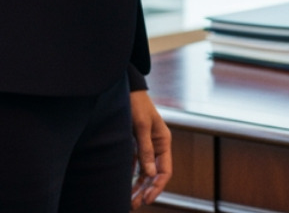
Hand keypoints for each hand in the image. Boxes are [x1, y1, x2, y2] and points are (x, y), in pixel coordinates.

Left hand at [129, 89, 170, 208]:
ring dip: (137, 187)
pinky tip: (122, 186)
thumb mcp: (140, 126)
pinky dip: (129, 176)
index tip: (147, 200)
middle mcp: (156, 145)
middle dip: (145, 191)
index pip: (165, 171)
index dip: (157, 187)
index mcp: (163, 141)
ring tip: (128, 201)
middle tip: (133, 205)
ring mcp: (145, 145)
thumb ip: (145, 150)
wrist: (124, 88)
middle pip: (154, 175)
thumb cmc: (135, 103)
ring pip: (143, 172)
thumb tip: (150, 175)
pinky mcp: (133, 143)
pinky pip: (134, 164)